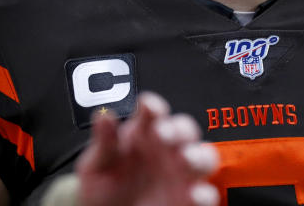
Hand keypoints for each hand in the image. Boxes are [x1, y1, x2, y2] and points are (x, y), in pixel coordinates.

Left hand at [75, 92, 219, 205]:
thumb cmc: (102, 190)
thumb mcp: (96, 166)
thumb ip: (104, 143)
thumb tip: (104, 116)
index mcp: (143, 134)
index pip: (154, 113)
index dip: (154, 107)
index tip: (148, 106)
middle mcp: (166, 150)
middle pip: (184, 130)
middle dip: (178, 129)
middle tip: (163, 134)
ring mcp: (180, 175)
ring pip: (204, 157)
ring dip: (198, 156)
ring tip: (185, 159)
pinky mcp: (189, 200)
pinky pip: (206, 195)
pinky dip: (204, 194)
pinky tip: (193, 194)